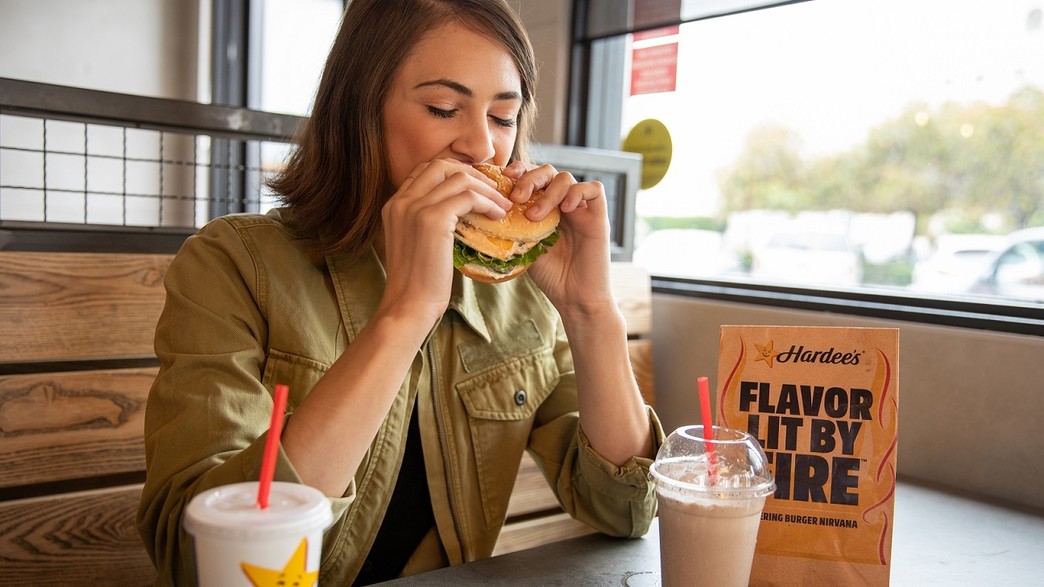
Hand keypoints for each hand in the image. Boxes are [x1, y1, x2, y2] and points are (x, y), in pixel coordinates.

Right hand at [378, 159, 510, 325]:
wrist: (408, 305)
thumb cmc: (417, 284)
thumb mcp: (416, 244)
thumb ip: (426, 223)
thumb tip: (457, 214)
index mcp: (394, 205)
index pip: (426, 171)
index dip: (454, 173)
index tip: (476, 187)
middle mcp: (401, 201)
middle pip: (442, 165)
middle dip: (473, 174)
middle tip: (494, 191)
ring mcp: (415, 208)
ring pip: (459, 178)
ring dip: (487, 190)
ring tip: (503, 206)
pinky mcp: (432, 220)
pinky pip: (468, 197)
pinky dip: (488, 203)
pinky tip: (498, 216)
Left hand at [503, 162, 614, 313]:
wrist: (574, 298)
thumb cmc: (550, 276)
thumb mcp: (524, 246)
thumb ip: (513, 225)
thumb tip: (487, 209)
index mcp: (545, 208)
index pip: (533, 176)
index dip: (519, 171)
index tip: (503, 179)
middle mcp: (563, 204)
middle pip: (548, 171)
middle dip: (530, 179)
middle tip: (517, 198)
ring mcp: (581, 210)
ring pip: (567, 178)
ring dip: (548, 192)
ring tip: (536, 216)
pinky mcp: (599, 217)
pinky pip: (594, 189)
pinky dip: (578, 192)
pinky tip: (565, 209)